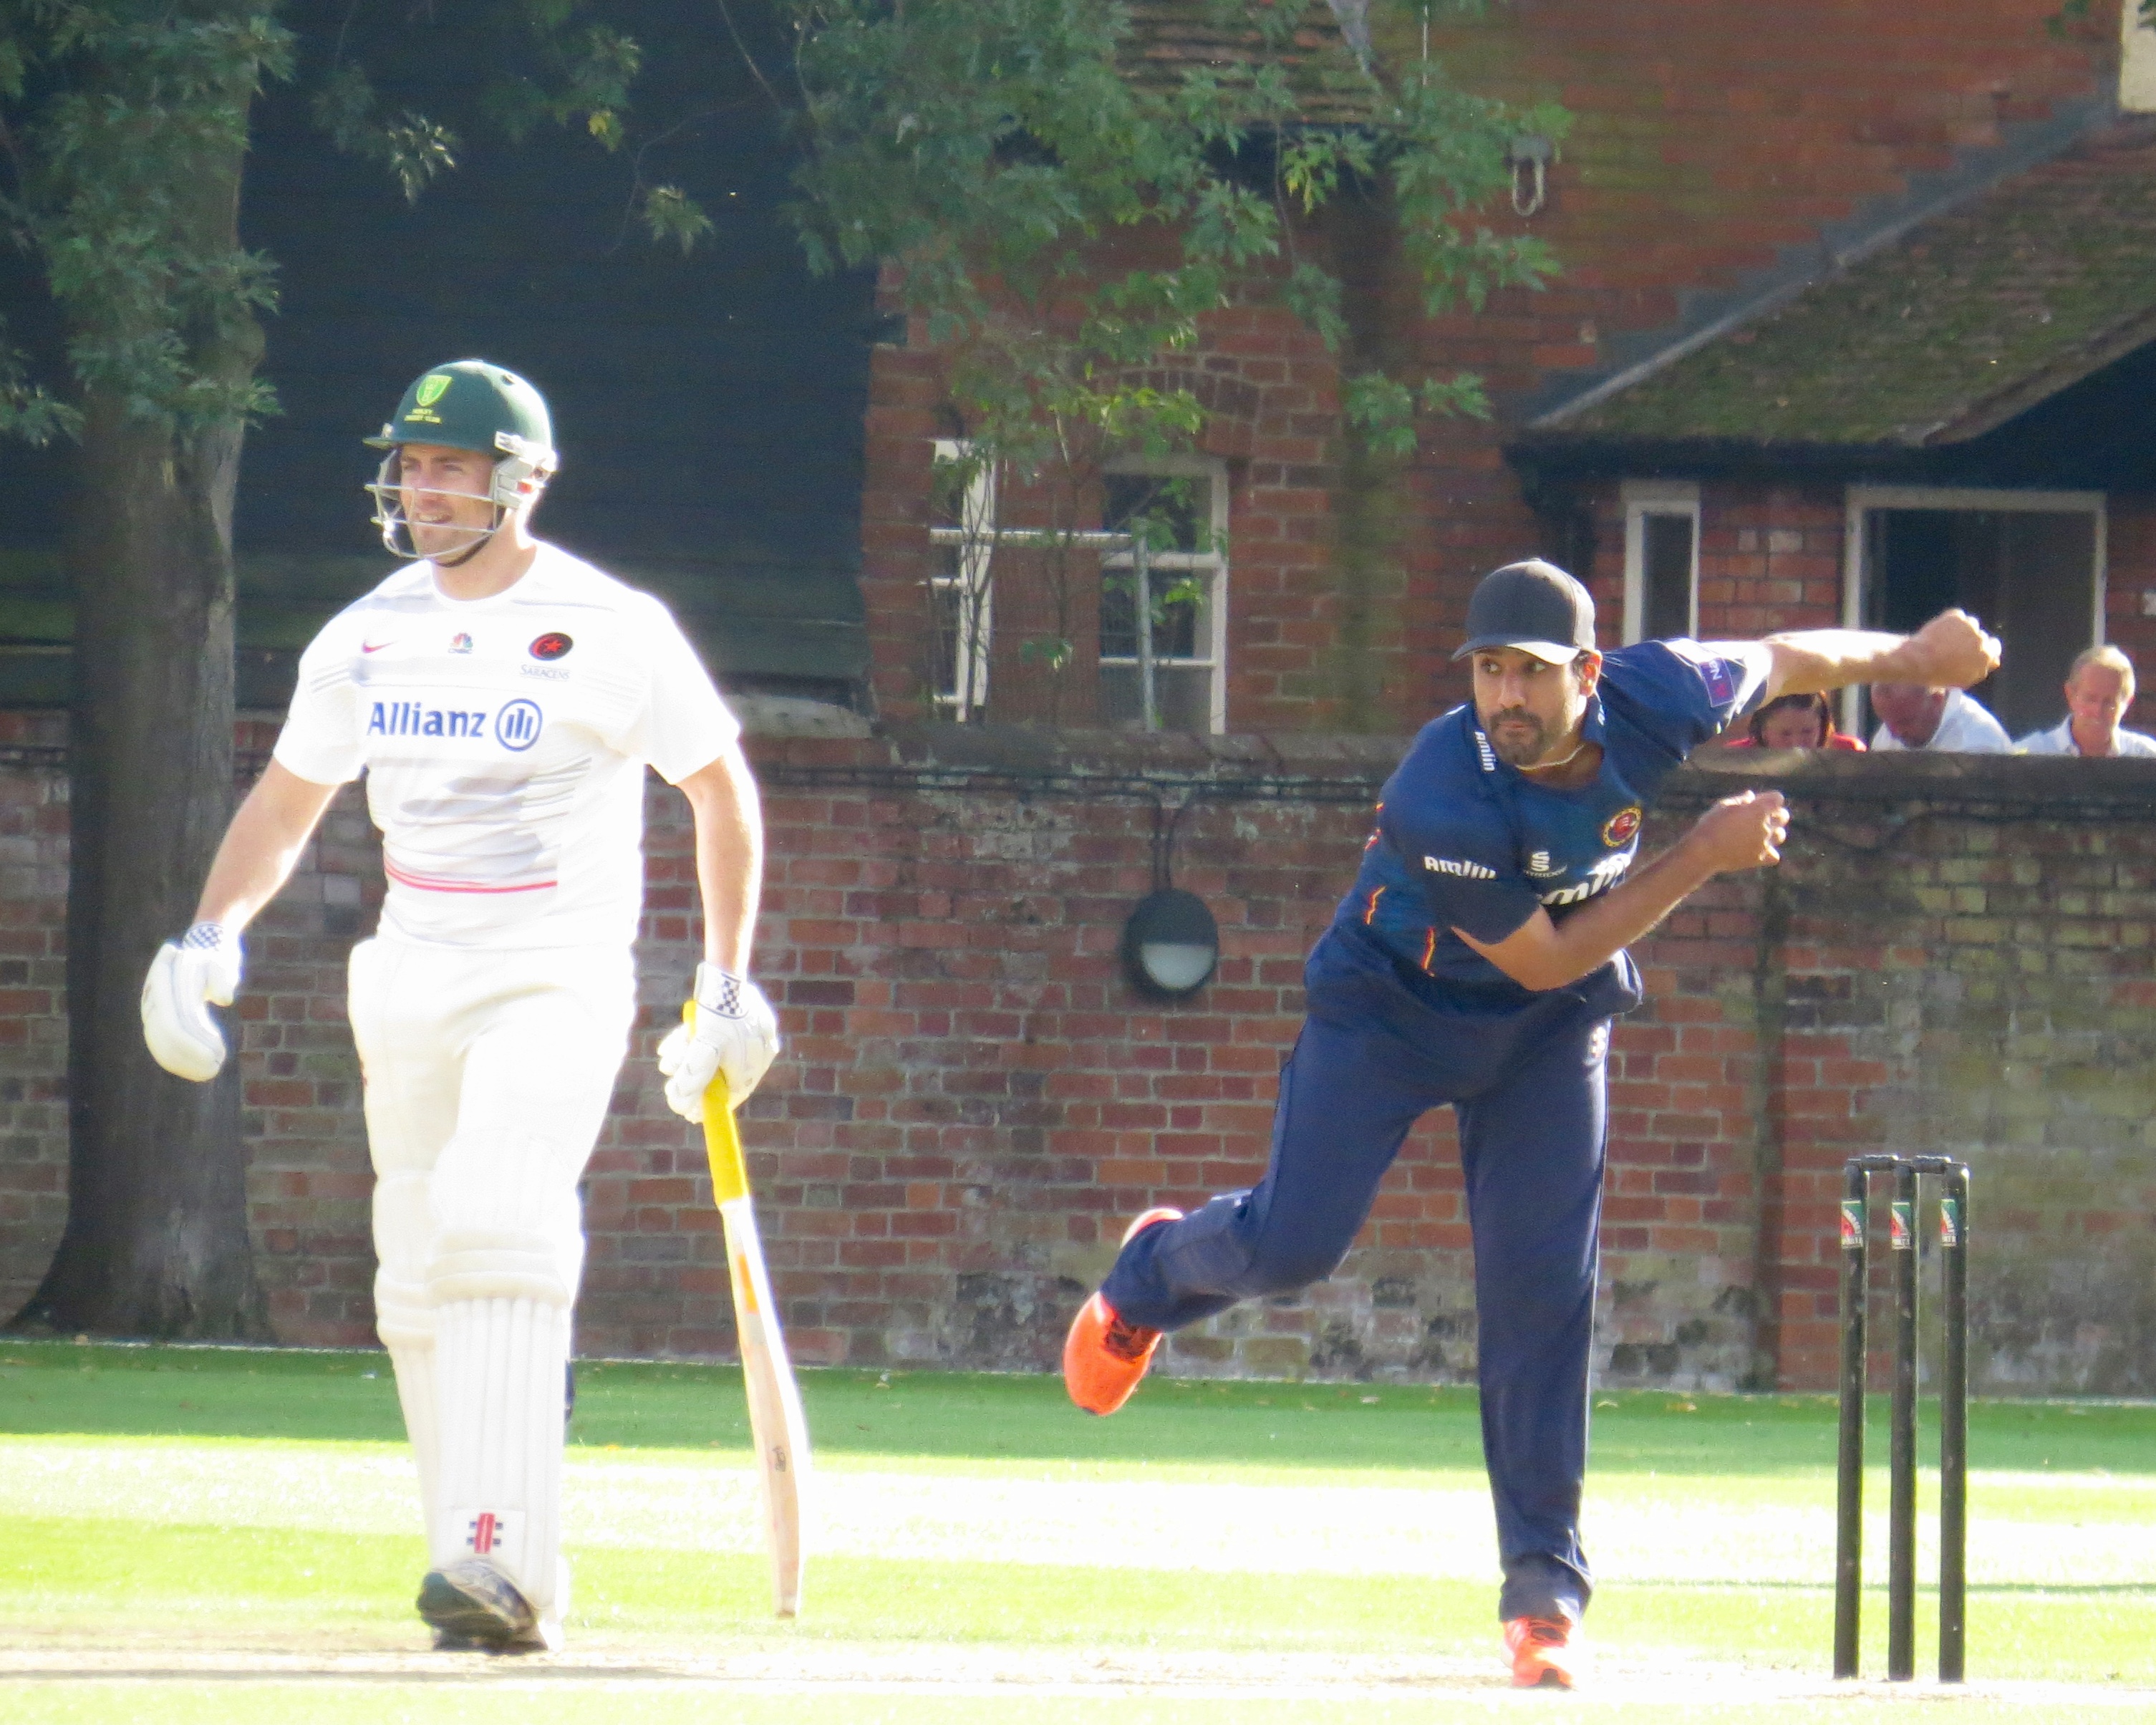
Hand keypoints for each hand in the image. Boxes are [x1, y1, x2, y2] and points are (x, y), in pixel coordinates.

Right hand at [140, 923, 243, 1081]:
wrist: (202, 950)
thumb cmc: (215, 961)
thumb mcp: (222, 964)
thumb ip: (221, 977)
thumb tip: (222, 999)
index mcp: (164, 983)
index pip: (174, 1021)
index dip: (194, 1043)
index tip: (219, 1054)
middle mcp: (152, 997)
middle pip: (166, 1036)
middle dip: (192, 1056)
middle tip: (219, 1065)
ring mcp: (151, 1010)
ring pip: (160, 1045)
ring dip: (185, 1064)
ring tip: (213, 1070)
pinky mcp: (155, 1021)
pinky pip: (160, 1046)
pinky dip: (179, 1062)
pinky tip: (199, 1072)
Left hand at [656, 964, 779, 1121]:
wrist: (723, 973)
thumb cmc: (718, 1015)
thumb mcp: (704, 1052)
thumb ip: (694, 1081)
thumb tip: (682, 1107)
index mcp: (757, 1061)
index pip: (733, 1093)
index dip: (709, 1105)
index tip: (689, 1114)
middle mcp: (756, 1049)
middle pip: (719, 1074)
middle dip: (691, 1078)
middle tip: (671, 1083)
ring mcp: (745, 1031)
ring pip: (711, 1054)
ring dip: (686, 1060)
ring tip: (667, 1059)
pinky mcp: (731, 1016)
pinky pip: (710, 1036)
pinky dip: (691, 1042)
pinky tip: (672, 1045)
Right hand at [1685, 790, 1788, 874]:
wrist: (1704, 851)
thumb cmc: (1710, 825)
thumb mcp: (1723, 806)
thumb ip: (1741, 800)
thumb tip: (1751, 795)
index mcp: (1758, 809)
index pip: (1777, 799)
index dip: (1769, 799)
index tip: (1759, 802)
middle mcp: (1765, 826)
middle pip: (1784, 816)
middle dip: (1775, 814)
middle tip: (1762, 817)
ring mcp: (1764, 843)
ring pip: (1781, 835)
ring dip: (1773, 833)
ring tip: (1760, 834)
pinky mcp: (1759, 859)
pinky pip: (1774, 856)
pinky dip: (1769, 853)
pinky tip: (1758, 851)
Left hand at [1907, 609, 2001, 689]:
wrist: (1918, 661)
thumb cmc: (1939, 674)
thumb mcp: (1964, 679)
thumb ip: (1982, 669)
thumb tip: (1995, 661)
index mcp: (1987, 656)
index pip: (1994, 647)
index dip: (1984, 648)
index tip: (1973, 649)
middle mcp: (1982, 640)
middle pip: (1981, 636)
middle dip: (1970, 640)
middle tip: (1953, 646)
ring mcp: (1970, 627)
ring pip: (1970, 624)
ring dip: (1961, 629)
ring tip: (1943, 639)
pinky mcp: (1957, 617)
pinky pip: (1956, 616)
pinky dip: (1949, 621)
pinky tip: (1938, 631)